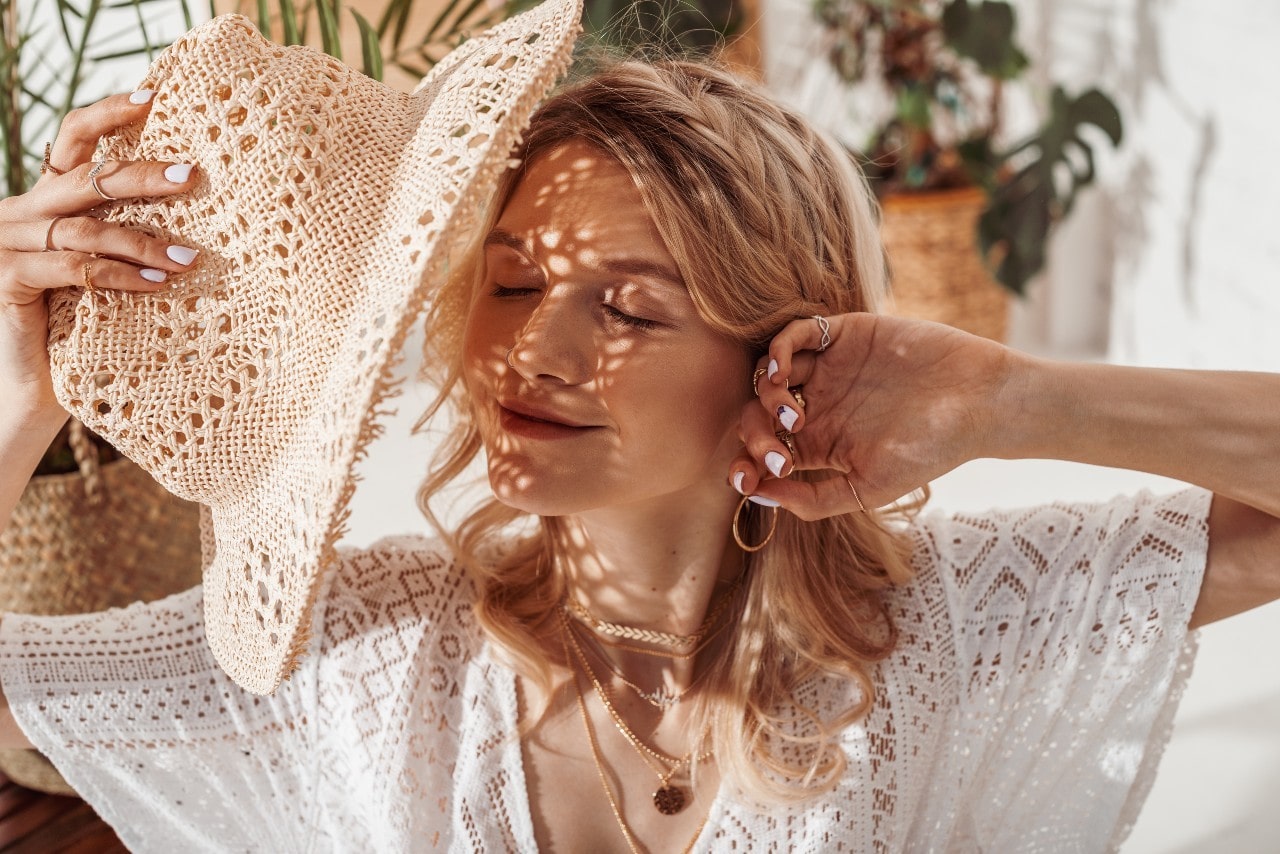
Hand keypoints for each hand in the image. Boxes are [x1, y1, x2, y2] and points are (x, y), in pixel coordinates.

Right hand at [0, 90, 199, 415]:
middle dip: (142, 174)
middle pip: (86, 177)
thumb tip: (207, 210)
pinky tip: (157, 285)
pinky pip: (71, 268)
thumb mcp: (110, 270)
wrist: (33, 389)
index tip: (155, 95)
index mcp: (47, 199)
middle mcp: (21, 211)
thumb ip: (131, 234)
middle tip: (193, 174)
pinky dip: (118, 275)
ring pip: (84, 228)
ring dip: (143, 242)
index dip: (109, 113)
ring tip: (191, 259)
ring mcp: (7, 243)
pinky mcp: (7, 279)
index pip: (72, 139)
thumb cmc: (85, 328)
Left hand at [730, 312, 1014, 519]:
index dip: (745, 463)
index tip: (744, 478)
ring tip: (790, 413)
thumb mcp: (866, 489)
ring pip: (768, 373)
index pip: (764, 450)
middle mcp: (817, 404)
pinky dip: (777, 350)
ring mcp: (827, 369)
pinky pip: (793, 333)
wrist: (977, 403)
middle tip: (778, 451)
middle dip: (755, 434)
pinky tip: (782, 373)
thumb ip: (813, 498)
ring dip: (763, 394)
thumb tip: (757, 495)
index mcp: (819, 443)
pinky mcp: (843, 335)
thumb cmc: (929, 452)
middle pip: (758, 413)